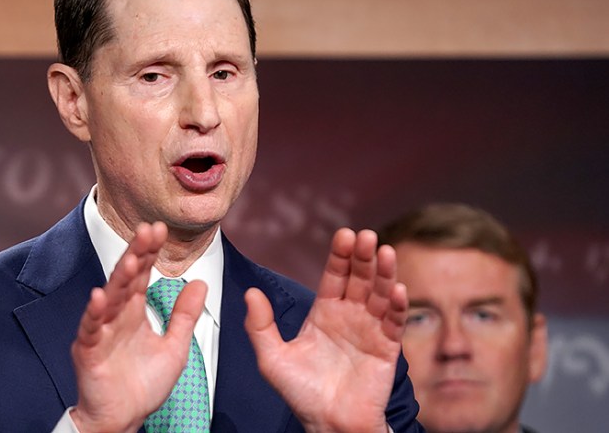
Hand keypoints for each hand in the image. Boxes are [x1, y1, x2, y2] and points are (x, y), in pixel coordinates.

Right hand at [69, 221, 207, 432]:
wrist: (123, 419)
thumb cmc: (143, 385)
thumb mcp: (174, 347)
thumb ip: (184, 316)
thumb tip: (200, 283)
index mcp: (134, 311)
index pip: (142, 274)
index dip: (150, 251)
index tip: (160, 229)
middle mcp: (116, 315)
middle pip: (125, 277)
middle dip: (137, 253)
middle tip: (148, 230)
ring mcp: (100, 331)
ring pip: (109, 297)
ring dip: (119, 276)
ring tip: (132, 255)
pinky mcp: (89, 350)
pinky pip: (90, 328)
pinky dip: (94, 312)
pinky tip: (100, 296)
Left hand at [244, 228, 406, 432]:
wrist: (327, 423)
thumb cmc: (301, 393)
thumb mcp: (272, 358)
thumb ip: (260, 326)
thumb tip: (250, 293)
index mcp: (324, 312)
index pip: (334, 275)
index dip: (340, 255)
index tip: (344, 234)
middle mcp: (350, 315)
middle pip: (359, 278)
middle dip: (363, 257)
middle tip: (366, 236)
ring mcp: (370, 330)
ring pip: (380, 294)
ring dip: (384, 273)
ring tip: (384, 252)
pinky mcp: (386, 349)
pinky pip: (394, 322)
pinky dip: (398, 305)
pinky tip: (397, 288)